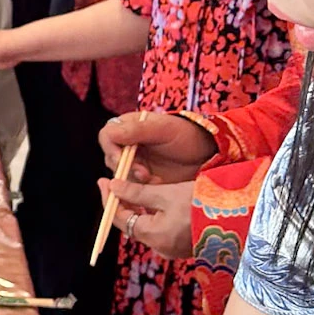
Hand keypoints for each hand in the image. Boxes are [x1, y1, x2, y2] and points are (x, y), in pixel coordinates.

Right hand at [99, 108, 216, 184]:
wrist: (206, 153)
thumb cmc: (186, 135)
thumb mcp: (163, 129)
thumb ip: (137, 130)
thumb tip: (110, 133)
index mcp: (128, 126)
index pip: (107, 137)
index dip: (112, 150)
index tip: (123, 160)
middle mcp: (127, 144)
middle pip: (111, 158)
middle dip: (126, 168)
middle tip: (144, 174)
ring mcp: (134, 162)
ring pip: (120, 174)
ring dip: (134, 180)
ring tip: (153, 179)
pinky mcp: (142, 178)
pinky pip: (132, 186)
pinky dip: (142, 188)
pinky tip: (157, 184)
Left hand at [101, 173, 196, 259]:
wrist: (239, 216)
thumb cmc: (201, 202)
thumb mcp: (165, 193)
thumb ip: (136, 192)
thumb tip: (112, 187)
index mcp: (153, 236)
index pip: (119, 219)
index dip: (109, 199)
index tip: (104, 181)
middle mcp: (160, 247)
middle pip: (131, 223)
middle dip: (123, 202)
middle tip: (117, 181)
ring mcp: (172, 249)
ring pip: (146, 225)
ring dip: (138, 207)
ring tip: (136, 185)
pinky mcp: (183, 245)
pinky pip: (160, 229)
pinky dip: (153, 214)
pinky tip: (156, 198)